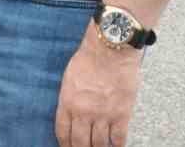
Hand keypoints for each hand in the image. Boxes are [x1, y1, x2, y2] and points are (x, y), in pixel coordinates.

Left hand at [56, 32, 140, 146]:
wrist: (111, 48)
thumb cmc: (89, 57)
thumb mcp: (70, 77)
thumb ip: (70, 98)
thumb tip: (72, 112)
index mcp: (68, 103)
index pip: (63, 132)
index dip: (65, 144)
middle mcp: (83, 113)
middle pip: (80, 143)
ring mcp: (103, 115)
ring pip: (99, 144)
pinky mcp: (121, 114)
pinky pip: (118, 139)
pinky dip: (117, 146)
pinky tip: (116, 146)